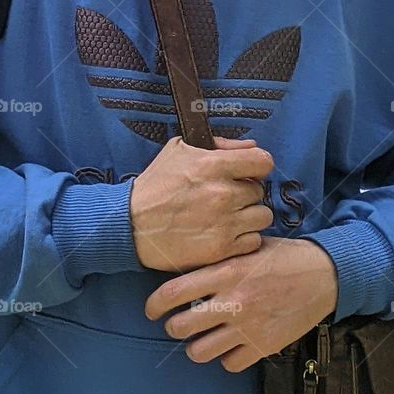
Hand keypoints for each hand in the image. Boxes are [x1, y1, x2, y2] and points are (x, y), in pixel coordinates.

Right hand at [129, 135, 274, 272]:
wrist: (131, 224)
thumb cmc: (155, 186)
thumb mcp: (179, 151)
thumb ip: (219, 145)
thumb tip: (250, 145)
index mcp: (213, 165)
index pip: (263, 161)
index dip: (257, 166)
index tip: (247, 172)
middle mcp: (223, 194)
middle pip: (260, 191)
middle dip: (246, 193)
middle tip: (228, 198)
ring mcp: (224, 223)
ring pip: (262, 217)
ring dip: (249, 217)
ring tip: (229, 217)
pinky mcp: (220, 249)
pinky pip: (253, 241)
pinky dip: (243, 239)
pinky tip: (226, 234)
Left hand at [143, 236, 338, 372]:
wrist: (325, 274)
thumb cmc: (284, 257)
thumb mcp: (249, 248)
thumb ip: (219, 261)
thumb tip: (186, 271)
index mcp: (226, 271)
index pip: (173, 293)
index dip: (153, 305)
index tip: (151, 310)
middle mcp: (233, 301)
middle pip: (179, 327)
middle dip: (173, 327)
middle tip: (179, 324)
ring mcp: (248, 326)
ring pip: (199, 352)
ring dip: (197, 346)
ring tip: (204, 338)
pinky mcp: (264, 345)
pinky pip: (229, 364)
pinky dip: (227, 357)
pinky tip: (233, 345)